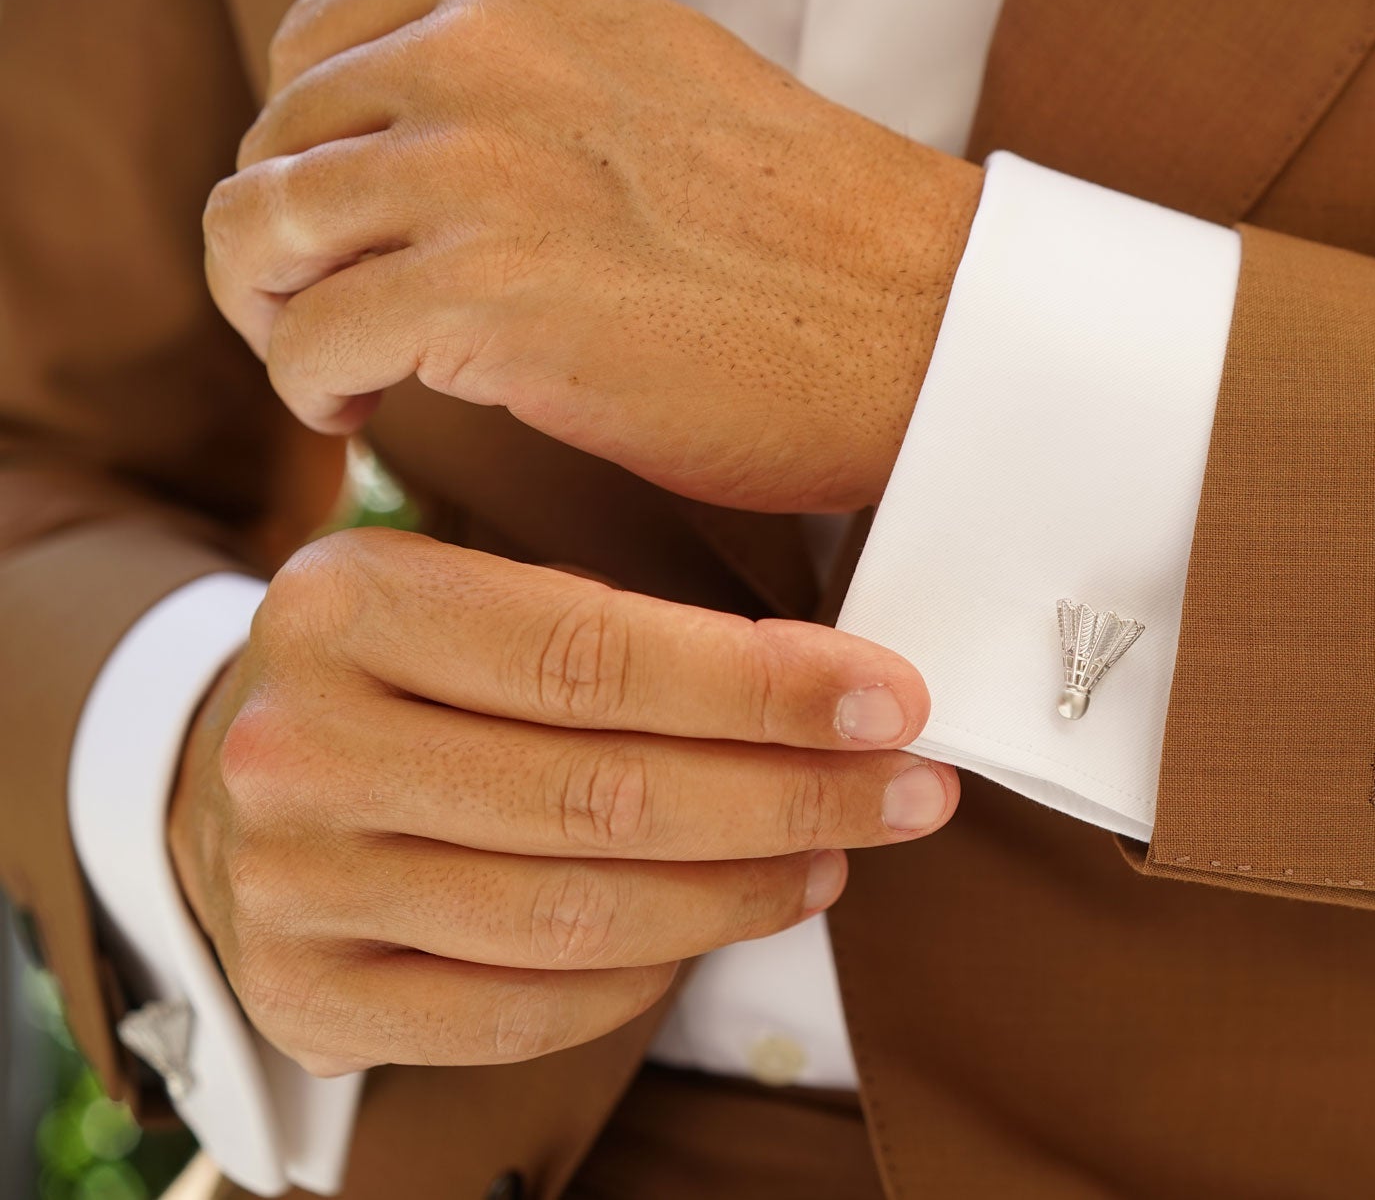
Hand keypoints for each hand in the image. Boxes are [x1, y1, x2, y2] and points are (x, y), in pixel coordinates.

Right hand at [168, 527, 955, 1074]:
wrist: (232, 772)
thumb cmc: (412, 671)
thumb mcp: (479, 592)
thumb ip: (623, 629)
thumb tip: (837, 685)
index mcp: (351, 602)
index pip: (598, 655)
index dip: (765, 690)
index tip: (892, 703)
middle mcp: (301, 743)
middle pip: (601, 795)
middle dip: (791, 797)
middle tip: (911, 792)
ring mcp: (291, 882)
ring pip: (575, 915)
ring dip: (739, 894)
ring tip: (831, 858)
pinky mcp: (306, 994)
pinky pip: (521, 1011)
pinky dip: (642, 979)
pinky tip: (714, 927)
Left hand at [203, 0, 983, 513]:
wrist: (926, 321)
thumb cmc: (806, 234)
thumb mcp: (639, 83)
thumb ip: (514, 88)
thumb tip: (390, 164)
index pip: (309, 51)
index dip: (311, 157)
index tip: (357, 237)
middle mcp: (477, 46)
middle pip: (273, 147)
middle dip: (286, 250)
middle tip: (341, 324)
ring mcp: (474, 166)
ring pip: (257, 235)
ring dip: (276, 317)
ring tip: (339, 373)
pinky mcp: (482, 295)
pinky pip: (305, 344)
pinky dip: (311, 392)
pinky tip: (364, 418)